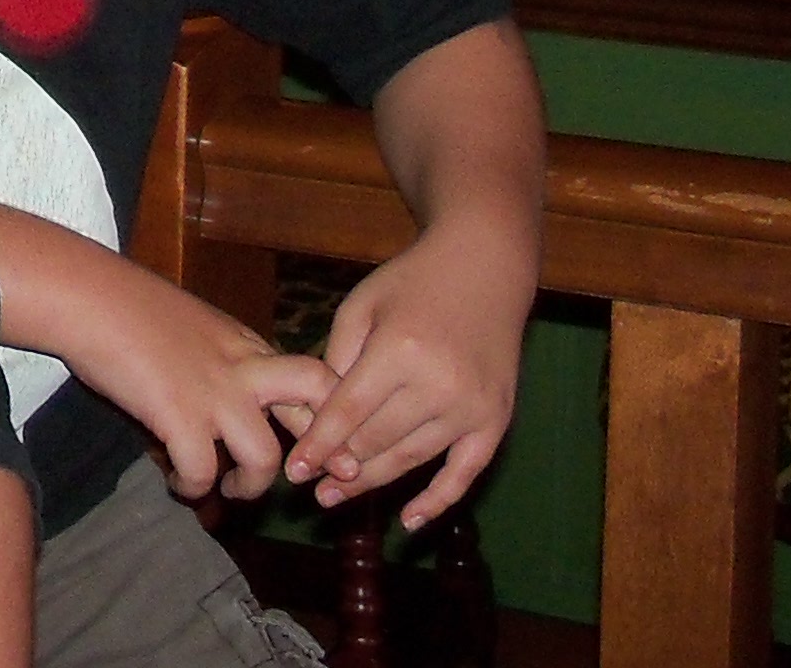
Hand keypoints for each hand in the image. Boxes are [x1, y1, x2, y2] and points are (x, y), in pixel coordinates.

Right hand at [57, 260, 333, 502]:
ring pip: (267, 457)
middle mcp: (244, 367)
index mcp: (249, 345)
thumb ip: (221, 356)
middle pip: (319, 396)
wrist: (85, 295)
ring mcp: (214, 393)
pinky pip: (202, 473)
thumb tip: (228, 390)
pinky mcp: (179, 417)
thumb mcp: (194, 324)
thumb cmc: (126, 303)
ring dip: (253, 486)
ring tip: (232, 490)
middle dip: (323, 443)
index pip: (318, 377)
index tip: (316, 446)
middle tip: (305, 474)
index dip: (327, 415)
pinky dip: (193, 488)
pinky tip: (179, 485)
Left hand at [285, 225, 529, 528]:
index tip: (292, 472)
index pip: (349, 412)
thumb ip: (339, 358)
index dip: (318, 445)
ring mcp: (473, 407)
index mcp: (400, 351)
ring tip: (338, 498)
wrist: (484, 268)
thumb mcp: (362, 306)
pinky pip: (465, 472)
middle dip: (340, 467)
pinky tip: (409, 521)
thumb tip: (320, 415)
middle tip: (309, 490)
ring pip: (413, 459)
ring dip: (374, 483)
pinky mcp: (497, 420)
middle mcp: (440, 385)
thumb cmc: (411, 283)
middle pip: (378, 440)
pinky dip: (438, 500)